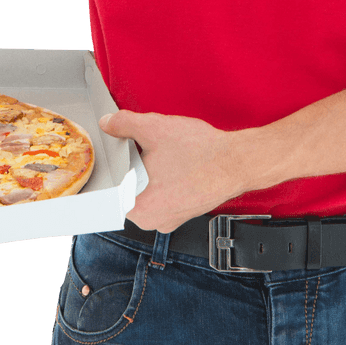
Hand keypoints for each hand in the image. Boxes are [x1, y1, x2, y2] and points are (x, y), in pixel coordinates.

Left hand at [99, 110, 250, 232]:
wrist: (237, 161)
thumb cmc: (200, 153)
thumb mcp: (154, 129)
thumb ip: (124, 124)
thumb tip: (108, 123)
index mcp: (139, 209)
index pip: (108, 191)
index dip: (110, 167)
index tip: (114, 153)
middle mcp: (153, 221)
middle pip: (127, 189)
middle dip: (130, 165)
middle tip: (139, 146)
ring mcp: (170, 218)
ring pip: (146, 189)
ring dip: (148, 170)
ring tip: (160, 151)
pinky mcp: (185, 210)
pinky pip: (163, 192)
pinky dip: (164, 175)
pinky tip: (174, 159)